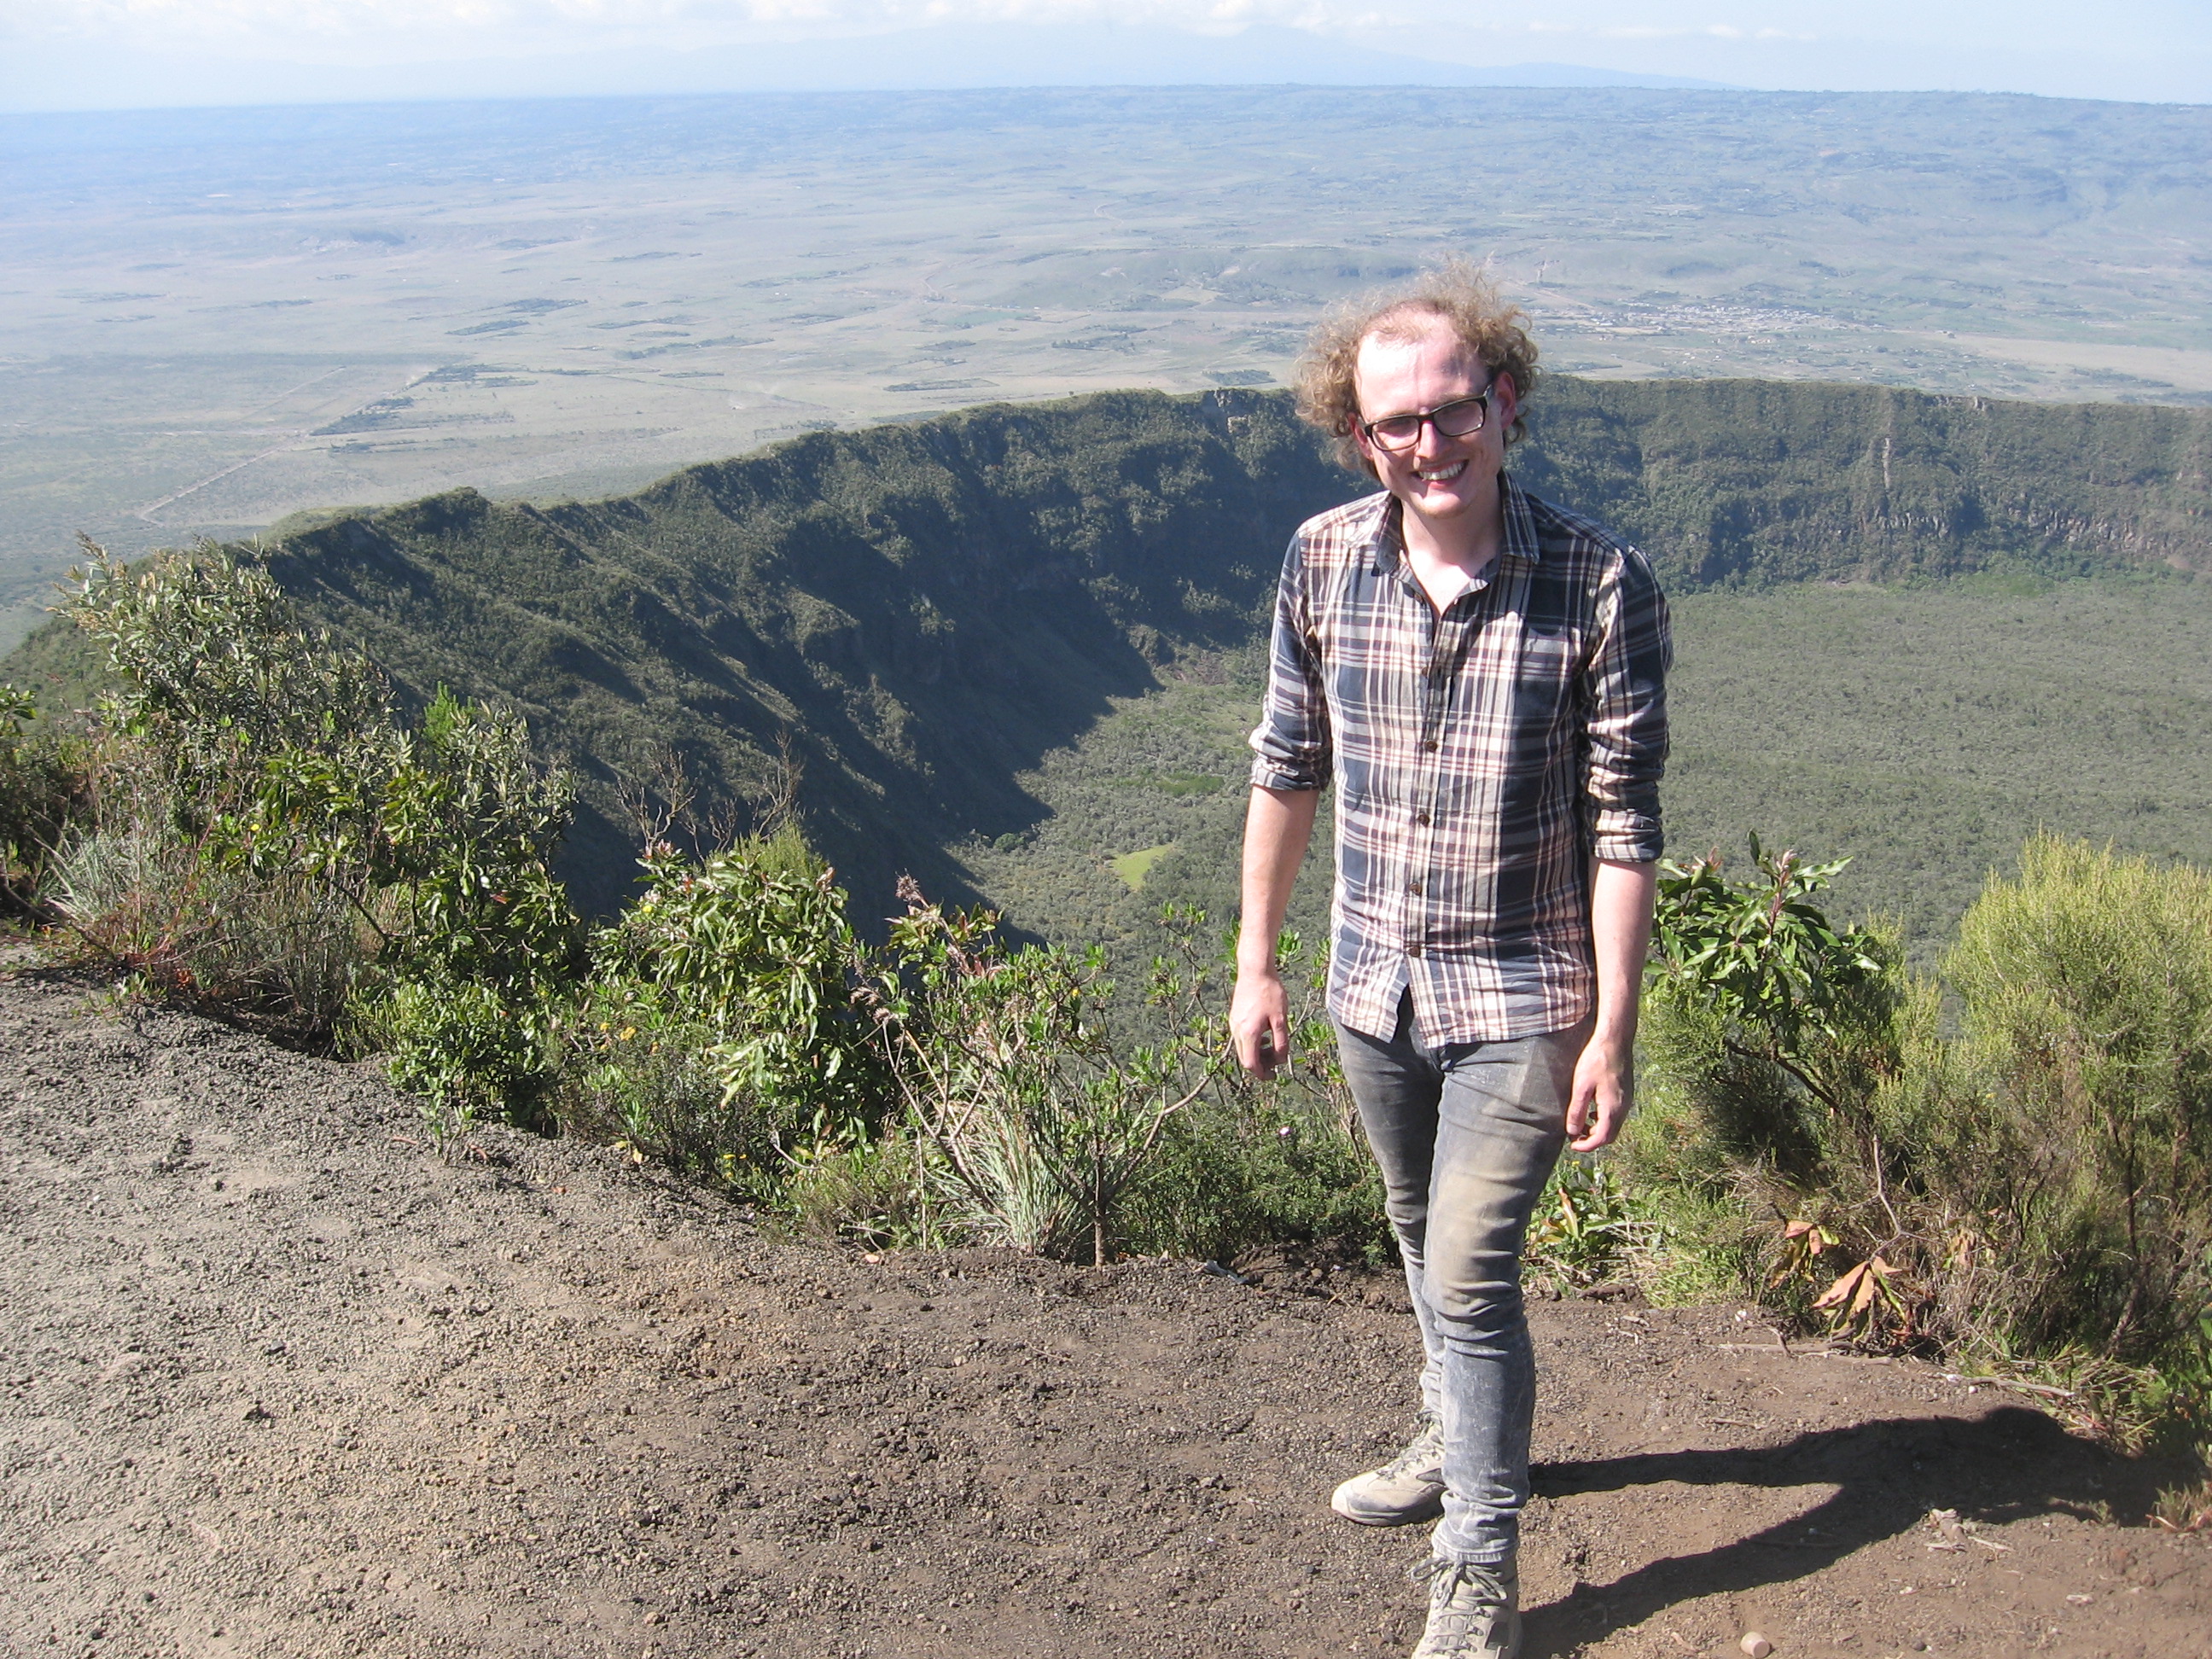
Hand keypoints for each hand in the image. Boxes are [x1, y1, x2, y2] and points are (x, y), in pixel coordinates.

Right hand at [1230, 967, 1290, 1079]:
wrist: (1255, 971)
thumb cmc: (1270, 992)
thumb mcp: (1280, 1019)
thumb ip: (1281, 1042)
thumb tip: (1280, 1060)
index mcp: (1249, 1033)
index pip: (1251, 1064)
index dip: (1262, 1074)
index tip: (1274, 1076)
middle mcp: (1237, 1031)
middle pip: (1245, 1058)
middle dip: (1261, 1065)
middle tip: (1276, 1064)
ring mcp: (1233, 1024)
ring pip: (1243, 1048)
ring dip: (1257, 1053)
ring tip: (1273, 1048)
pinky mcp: (1234, 1017)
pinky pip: (1241, 1037)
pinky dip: (1253, 1043)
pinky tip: (1265, 1035)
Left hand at [1565, 1028, 1631, 1150]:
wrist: (1615, 1040)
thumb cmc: (1596, 1060)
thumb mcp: (1581, 1086)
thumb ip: (1577, 1110)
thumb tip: (1572, 1131)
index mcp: (1612, 1108)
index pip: (1601, 1138)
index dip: (1586, 1146)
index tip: (1572, 1145)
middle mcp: (1623, 1108)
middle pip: (1609, 1136)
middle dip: (1592, 1140)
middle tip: (1574, 1135)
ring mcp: (1627, 1101)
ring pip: (1614, 1126)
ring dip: (1598, 1130)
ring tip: (1580, 1123)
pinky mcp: (1626, 1094)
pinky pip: (1616, 1115)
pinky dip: (1603, 1119)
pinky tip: (1591, 1110)